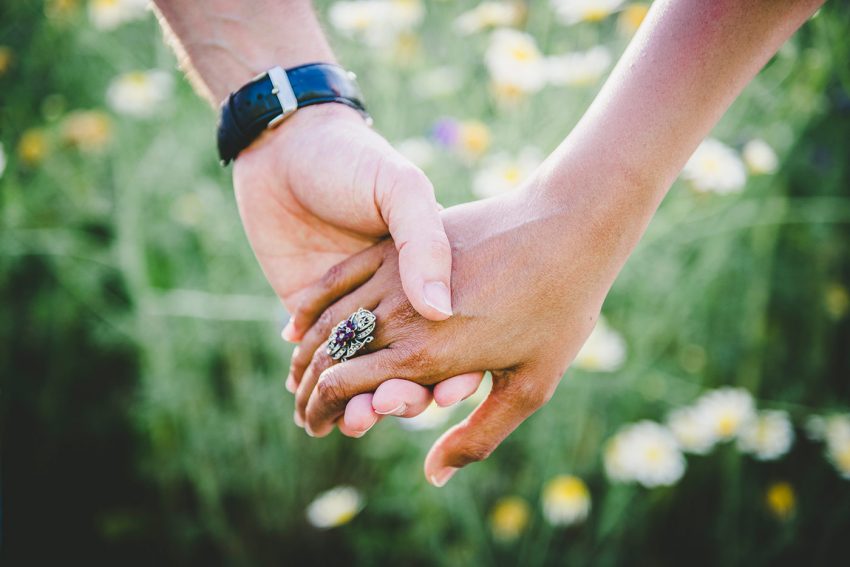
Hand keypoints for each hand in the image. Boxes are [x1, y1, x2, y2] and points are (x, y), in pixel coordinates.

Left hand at [233, 103, 478, 428]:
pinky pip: (320, 360)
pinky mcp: (307, 311)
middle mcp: (393, 300)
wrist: (285, 144)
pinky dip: (322, 388)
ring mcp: (351, 309)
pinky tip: (320, 406)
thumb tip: (437, 311)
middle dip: (404, 397)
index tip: (450, 391)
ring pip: (363, 374)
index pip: (451, 339)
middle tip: (388, 407)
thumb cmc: (352, 159)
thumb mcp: (400, 189)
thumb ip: (423, 243)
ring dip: (362, 402)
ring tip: (355, 418)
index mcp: (425, 277)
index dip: (454, 371)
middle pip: (407, 367)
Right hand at [290, 171, 632, 485]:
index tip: (315, 427)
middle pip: (330, 359)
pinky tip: (295, 324)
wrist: (568, 226)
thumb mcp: (529, 386)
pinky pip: (336, 279)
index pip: (346, 391)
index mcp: (425, 357)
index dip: (322, 413)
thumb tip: (434, 476)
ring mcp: (394, 276)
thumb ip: (477, 436)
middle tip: (302, 412)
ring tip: (296, 374)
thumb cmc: (560, 311)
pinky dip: (310, 306)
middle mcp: (399, 317)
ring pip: (327, 321)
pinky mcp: (396, 245)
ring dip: (304, 352)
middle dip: (307, 391)